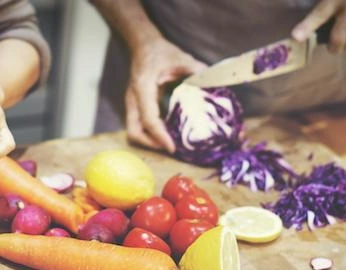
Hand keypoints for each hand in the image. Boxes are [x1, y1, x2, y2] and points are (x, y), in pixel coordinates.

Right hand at [125, 37, 205, 152]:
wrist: (143, 45)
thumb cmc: (160, 51)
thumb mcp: (180, 57)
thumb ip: (196, 70)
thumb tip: (214, 82)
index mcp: (142, 88)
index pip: (148, 119)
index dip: (160, 136)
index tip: (173, 147)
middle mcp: (133, 99)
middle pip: (134, 131)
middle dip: (150, 144)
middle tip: (171, 147)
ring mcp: (132, 104)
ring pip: (134, 131)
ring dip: (149, 141)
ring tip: (169, 143)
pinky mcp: (135, 106)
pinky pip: (139, 125)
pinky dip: (150, 133)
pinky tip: (166, 132)